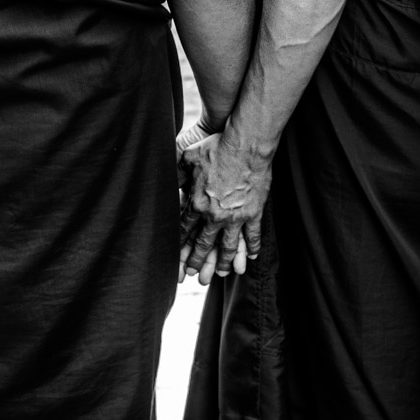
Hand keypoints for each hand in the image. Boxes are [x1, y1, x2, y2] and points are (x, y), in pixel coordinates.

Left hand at [178, 126, 272, 284]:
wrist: (246, 145)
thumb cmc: (216, 148)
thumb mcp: (187, 158)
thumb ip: (177, 173)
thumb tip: (165, 180)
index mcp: (197, 203)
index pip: (184, 230)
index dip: (180, 245)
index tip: (176, 258)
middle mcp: (214, 215)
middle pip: (204, 243)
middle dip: (198, 261)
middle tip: (194, 274)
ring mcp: (236, 216)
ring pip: (228, 246)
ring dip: (224, 262)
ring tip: (222, 274)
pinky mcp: (254, 213)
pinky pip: (252, 236)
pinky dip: (251, 248)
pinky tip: (250, 258)